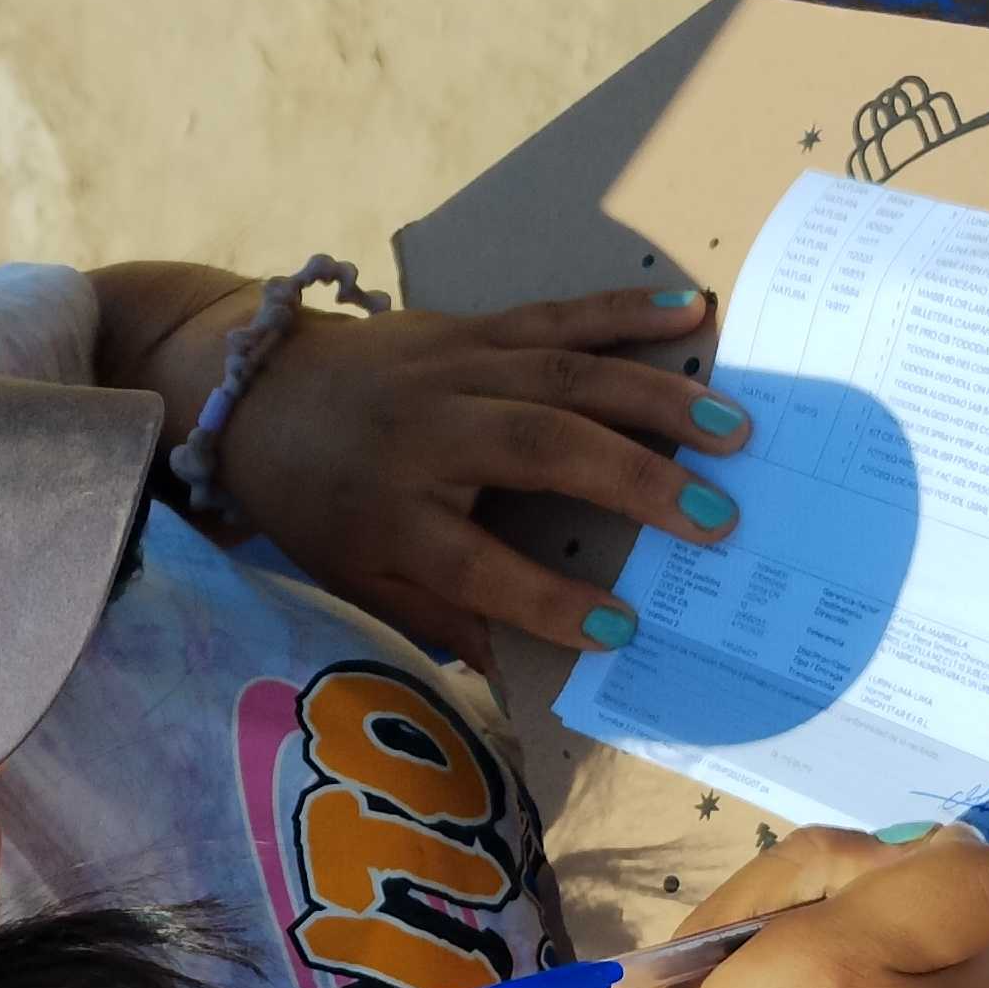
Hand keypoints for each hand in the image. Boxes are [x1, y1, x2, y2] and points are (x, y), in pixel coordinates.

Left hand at [207, 285, 744, 665]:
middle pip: (538, 448)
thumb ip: (436, 618)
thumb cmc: (316, 501)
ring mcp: (454, 369)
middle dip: (634, 480)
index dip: (546, 599)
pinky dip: (625, 312)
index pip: (474, 564)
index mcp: (391, 511)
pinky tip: (691, 310)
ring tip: (733, 427)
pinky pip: (557, 316)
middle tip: (719, 516)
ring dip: (656, 398)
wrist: (254, 394)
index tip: (621, 629)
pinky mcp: (471, 327)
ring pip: (565, 374)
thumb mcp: (354, 579)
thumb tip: (516, 677)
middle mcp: (427, 432)